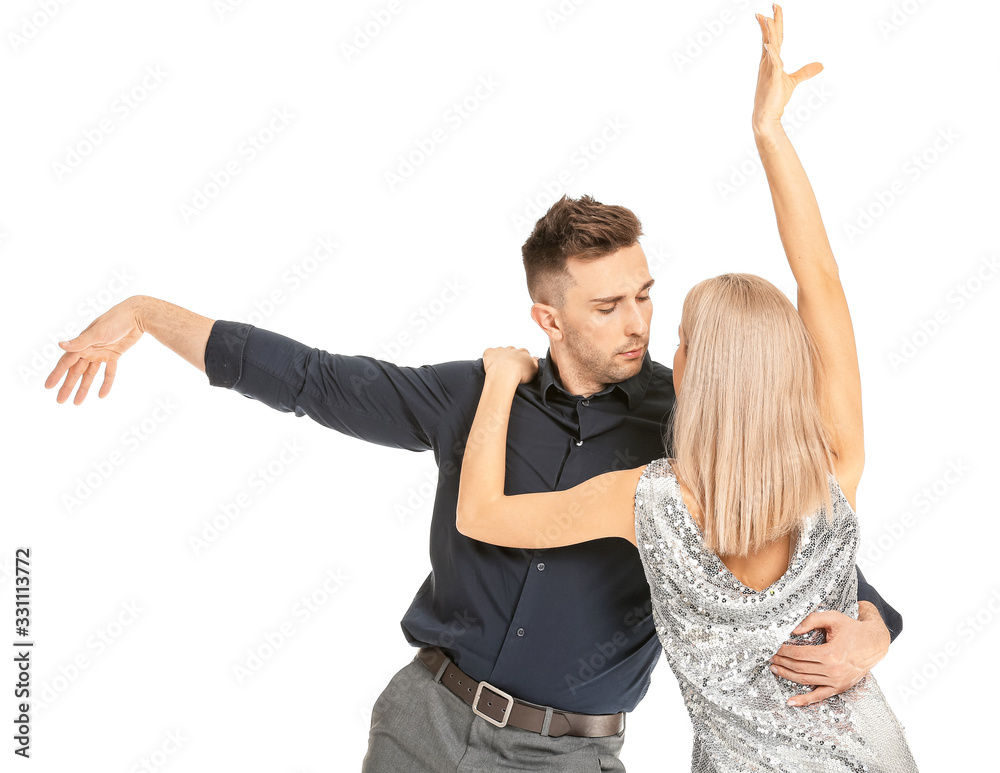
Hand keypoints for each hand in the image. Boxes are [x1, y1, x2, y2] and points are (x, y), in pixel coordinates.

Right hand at [44, 296, 145, 404]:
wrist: (136, 316)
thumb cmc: (114, 321)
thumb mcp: (97, 333)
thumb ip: (79, 342)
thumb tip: (60, 344)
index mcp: (82, 344)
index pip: (66, 363)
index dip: (57, 375)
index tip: (48, 387)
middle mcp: (89, 349)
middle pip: (76, 372)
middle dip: (68, 386)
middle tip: (60, 401)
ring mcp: (101, 353)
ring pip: (90, 374)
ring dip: (84, 388)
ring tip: (77, 403)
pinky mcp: (114, 354)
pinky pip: (109, 372)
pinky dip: (106, 383)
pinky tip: (102, 395)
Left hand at [482, 346, 538, 385]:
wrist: (504, 373)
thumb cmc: (520, 373)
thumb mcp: (534, 370)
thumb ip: (535, 363)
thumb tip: (535, 358)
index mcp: (523, 352)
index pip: (523, 354)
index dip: (521, 361)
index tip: (520, 368)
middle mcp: (512, 349)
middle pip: (512, 352)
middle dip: (511, 358)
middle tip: (510, 369)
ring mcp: (500, 350)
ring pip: (500, 352)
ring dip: (500, 357)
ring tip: (500, 368)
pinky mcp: (490, 353)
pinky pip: (489, 353)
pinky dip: (489, 357)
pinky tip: (491, 365)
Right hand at [752, 5, 822, 134]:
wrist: (766, 115)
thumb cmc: (775, 99)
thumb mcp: (793, 81)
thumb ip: (806, 71)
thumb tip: (821, 65)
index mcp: (770, 60)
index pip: (773, 38)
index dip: (773, 24)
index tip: (773, 10)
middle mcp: (766, 62)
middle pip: (770, 37)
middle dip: (771, 21)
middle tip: (773, 5)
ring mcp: (768, 69)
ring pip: (770, 46)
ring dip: (768, 32)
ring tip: (766, 18)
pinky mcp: (772, 78)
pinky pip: (772, 62)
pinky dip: (771, 53)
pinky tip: (769, 44)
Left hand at [769, 605, 890, 705]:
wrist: (874, 643)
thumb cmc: (852, 629)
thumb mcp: (832, 618)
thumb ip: (811, 620)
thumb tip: (792, 629)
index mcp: (831, 654)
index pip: (799, 655)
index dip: (784, 651)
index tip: (774, 647)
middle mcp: (833, 670)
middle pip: (799, 668)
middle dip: (782, 662)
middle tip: (770, 657)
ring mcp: (836, 681)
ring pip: (805, 680)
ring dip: (787, 676)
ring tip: (774, 669)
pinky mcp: (839, 687)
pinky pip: (819, 696)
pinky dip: (804, 700)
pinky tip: (791, 702)